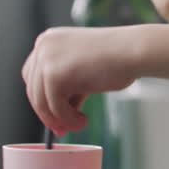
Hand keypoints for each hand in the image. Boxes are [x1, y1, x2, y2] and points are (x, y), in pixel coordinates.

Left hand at [22, 26, 143, 134]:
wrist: (135, 51)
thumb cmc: (120, 59)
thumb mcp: (86, 70)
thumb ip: (69, 86)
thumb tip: (58, 114)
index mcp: (48, 40)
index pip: (33, 74)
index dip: (43, 97)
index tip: (55, 115)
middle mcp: (42, 46)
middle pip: (33, 88)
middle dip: (48, 112)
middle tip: (63, 128)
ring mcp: (46, 60)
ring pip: (41, 101)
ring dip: (59, 118)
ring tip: (79, 125)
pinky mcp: (53, 75)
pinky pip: (54, 107)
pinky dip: (67, 119)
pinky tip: (83, 120)